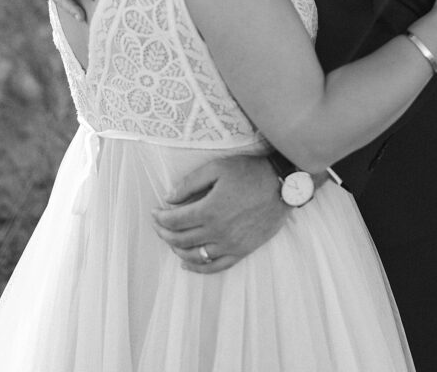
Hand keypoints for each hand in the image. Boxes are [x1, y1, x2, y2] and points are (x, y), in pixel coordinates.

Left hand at [151, 155, 287, 273]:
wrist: (282, 185)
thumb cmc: (249, 172)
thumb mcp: (217, 168)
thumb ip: (190, 183)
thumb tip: (169, 198)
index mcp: (209, 210)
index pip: (175, 221)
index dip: (160, 218)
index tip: (155, 213)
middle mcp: (217, 231)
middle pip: (181, 240)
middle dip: (164, 234)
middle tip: (158, 225)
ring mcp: (230, 244)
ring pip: (195, 256)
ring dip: (178, 250)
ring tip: (171, 241)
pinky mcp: (242, 251)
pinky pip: (216, 266)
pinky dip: (199, 268)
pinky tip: (188, 264)